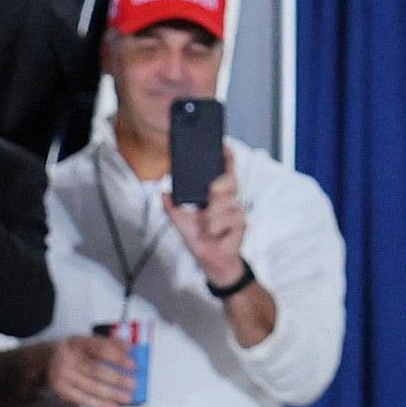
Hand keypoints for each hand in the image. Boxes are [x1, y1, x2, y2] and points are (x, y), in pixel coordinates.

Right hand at [35, 333, 142, 406]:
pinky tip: (111, 406)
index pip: (100, 349)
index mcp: (77, 342)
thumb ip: (108, 343)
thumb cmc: (73, 351)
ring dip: (111, 394)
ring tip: (126, 398)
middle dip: (117, 379)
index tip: (132, 365)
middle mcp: (68, 358)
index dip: (118, 357)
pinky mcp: (61, 390)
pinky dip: (99, 405)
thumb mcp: (87, 341)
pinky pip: (82, 399)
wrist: (47, 360)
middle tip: (132, 384)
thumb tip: (129, 348)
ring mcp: (63, 375)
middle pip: (95, 370)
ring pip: (90, 387)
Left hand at [164, 156, 248, 281]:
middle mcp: (227, 200)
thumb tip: (163, 193)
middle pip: (230, 182)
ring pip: (226, 203)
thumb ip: (172, 208)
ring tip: (206, 228)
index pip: (224, 173)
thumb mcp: (181, 222)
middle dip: (221, 184)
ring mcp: (236, 210)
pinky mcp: (242, 223)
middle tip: (211, 191)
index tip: (224, 146)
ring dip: (212, 217)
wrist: (212, 260)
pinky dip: (217, 227)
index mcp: (215, 195)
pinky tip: (215, 234)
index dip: (227, 159)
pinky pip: (230, 218)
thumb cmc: (200, 239)